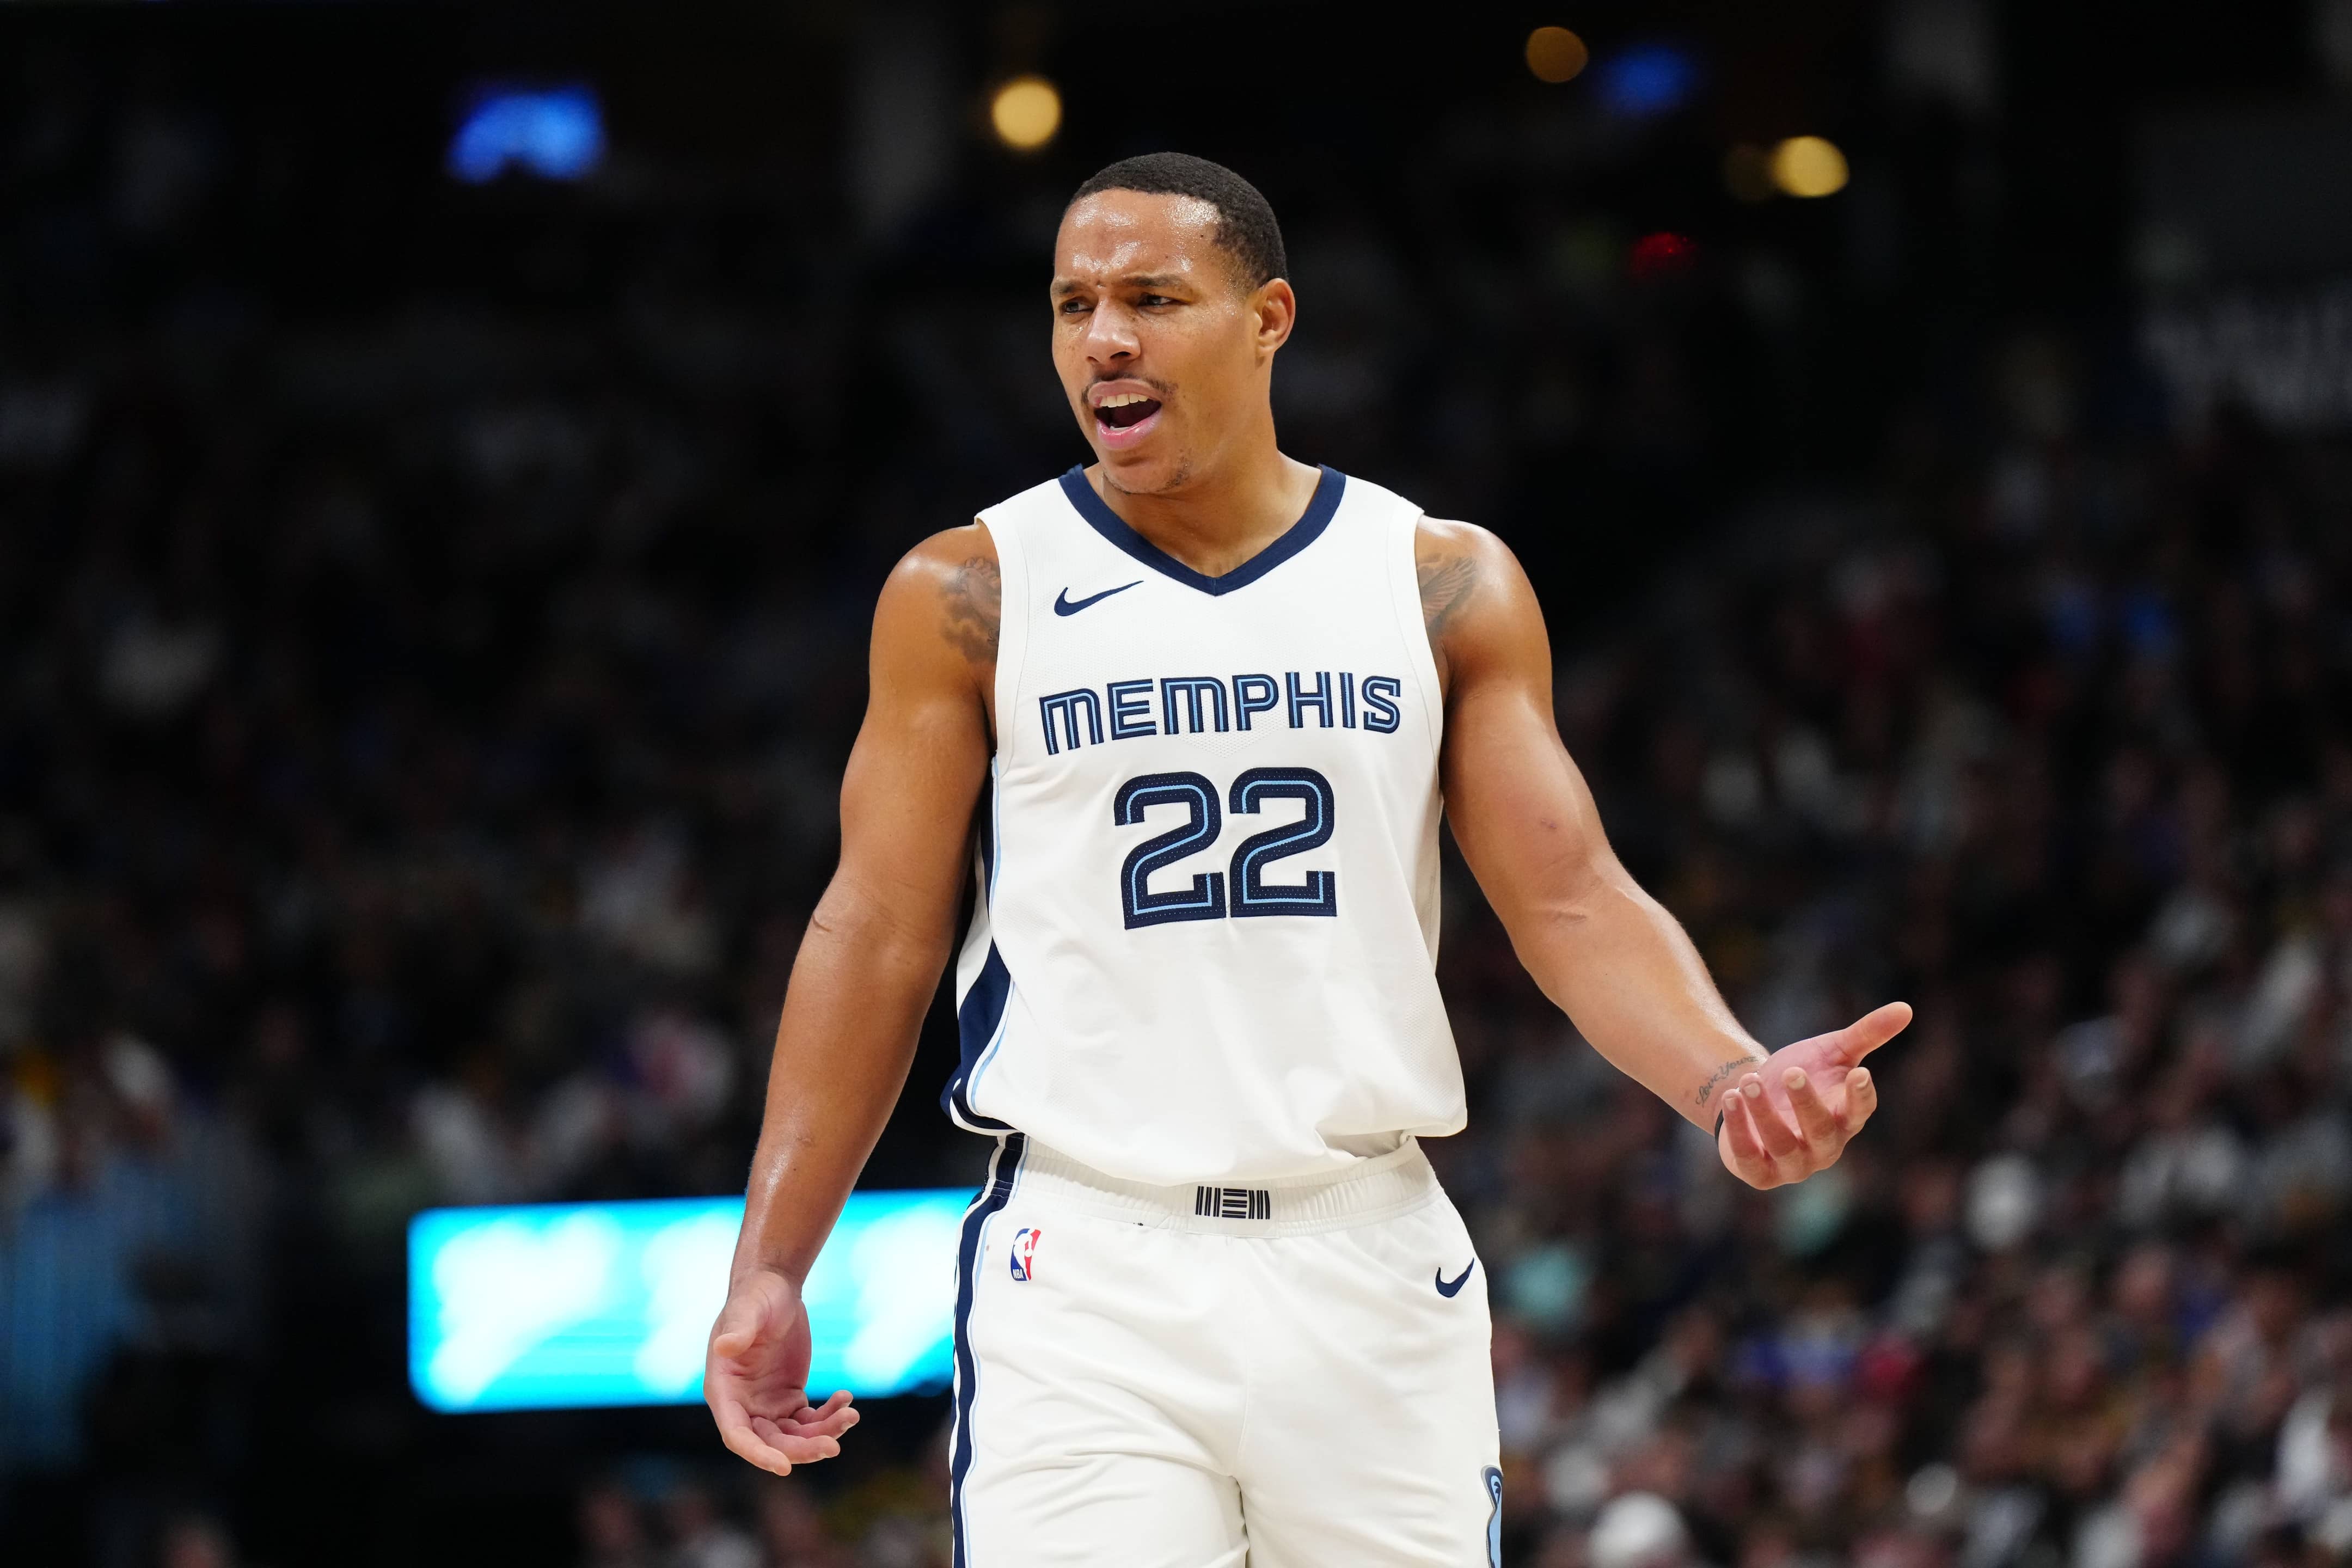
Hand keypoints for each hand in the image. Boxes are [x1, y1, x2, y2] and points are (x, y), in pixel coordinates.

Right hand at [704, 1268, 860, 1474]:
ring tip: (851, 1415)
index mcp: (723, 1390)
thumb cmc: (755, 1295)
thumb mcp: (748, 1309)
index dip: (758, 1454)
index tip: (785, 1467)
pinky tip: (846, 1399)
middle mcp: (743, 1405)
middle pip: (771, 1443)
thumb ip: (738, 1329)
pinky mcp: (790, 1398)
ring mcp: (767, 1404)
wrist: (776, 1286)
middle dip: (802, 1449)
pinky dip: (829, 1417)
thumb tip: (724, 1347)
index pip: (737, 1434)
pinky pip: (810, 1421)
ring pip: (794, 1436)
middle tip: (834, 1445)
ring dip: (822, 1434)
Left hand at [1717, 1001, 1910, 1189]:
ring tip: (1748, 1080)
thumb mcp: (1833, 1051)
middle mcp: (1824, 1146)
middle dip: (1807, 1103)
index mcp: (1845, 1118)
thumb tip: (1907, 1008)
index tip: (1859, 1072)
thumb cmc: (1804, 1075)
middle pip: (1822, 1131)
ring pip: (1782, 1145)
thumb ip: (1867, 1034)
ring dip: (1764, 1113)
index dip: (1861, 1096)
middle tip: (1792, 1071)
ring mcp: (1792, 1164)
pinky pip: (1749, 1158)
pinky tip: (1730, 1098)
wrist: (1754, 1096)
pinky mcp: (1759, 1172)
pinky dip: (1739, 1130)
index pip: (1860, 1112)